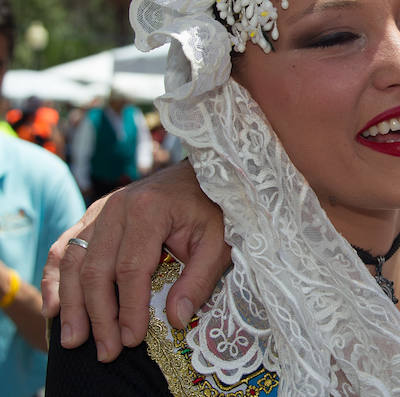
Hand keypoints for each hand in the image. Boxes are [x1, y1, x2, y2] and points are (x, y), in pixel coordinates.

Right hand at [41, 161, 229, 361]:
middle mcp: (118, 207)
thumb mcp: (219, 241)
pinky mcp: (92, 216)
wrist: (198, 174)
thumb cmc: (211, 208)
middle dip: (99, 316)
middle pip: (97, 269)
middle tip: (105, 351)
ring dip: (71, 304)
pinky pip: (66, 247)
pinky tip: (54, 308)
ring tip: (72, 339)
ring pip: (75, 261)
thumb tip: (176, 319)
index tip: (131, 339)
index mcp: (150, 209)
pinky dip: (56, 278)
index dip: (128, 308)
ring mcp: (100, 209)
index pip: (131, 268)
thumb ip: (199, 279)